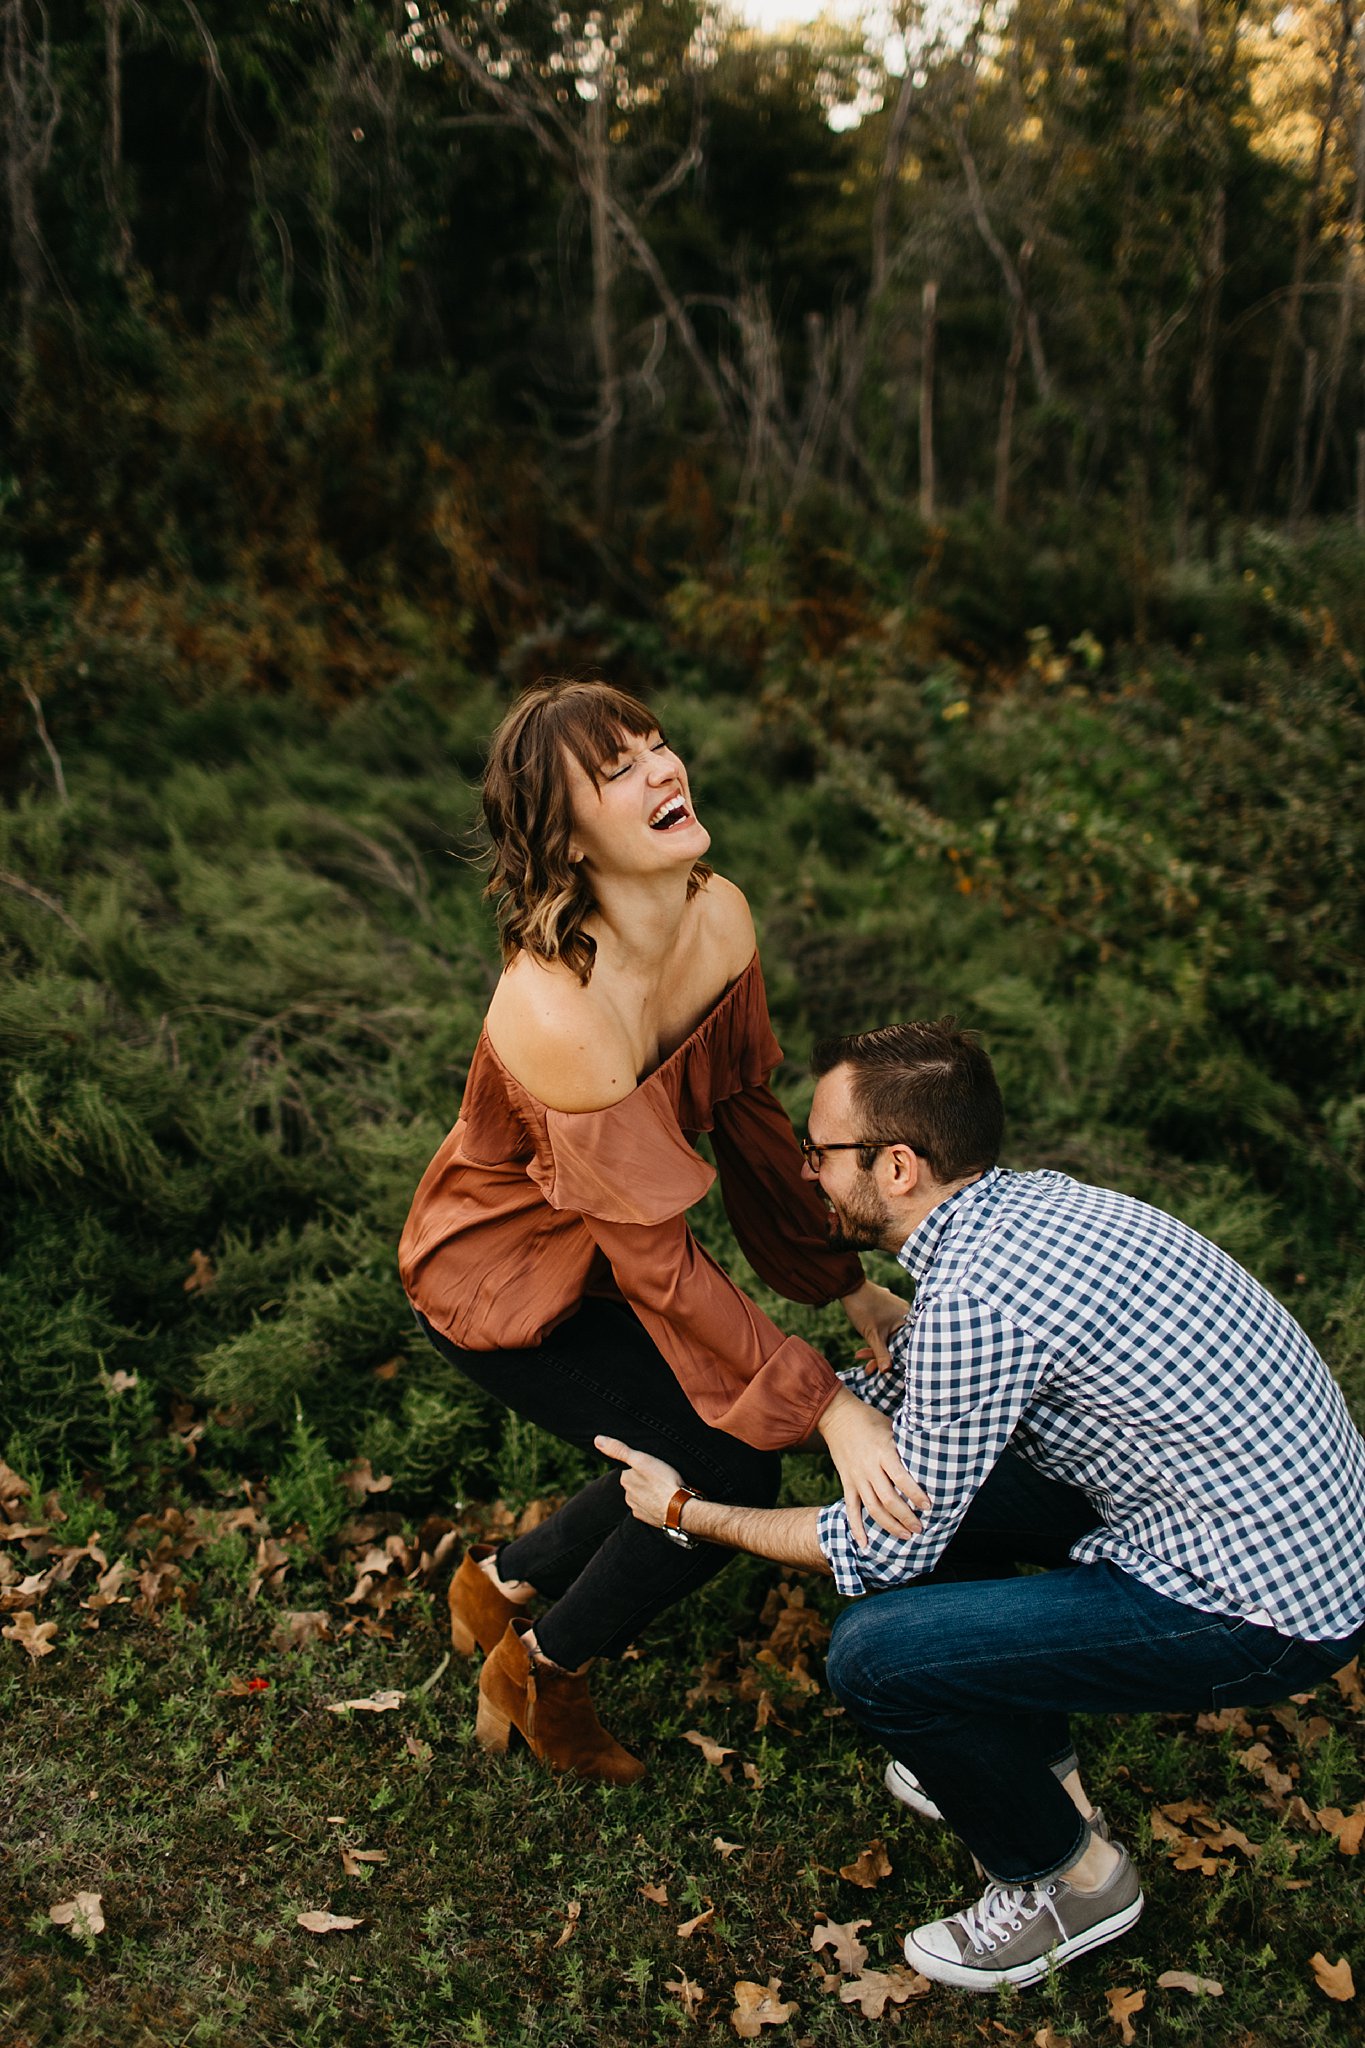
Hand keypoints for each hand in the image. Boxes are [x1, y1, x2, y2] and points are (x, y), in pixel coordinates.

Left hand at [595, 1435, 681, 1528]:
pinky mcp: (650, 1519)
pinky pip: (651, 1508)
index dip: (641, 1465)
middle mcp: (629, 1497)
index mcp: (626, 1481)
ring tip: (665, 1487)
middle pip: (636, 1483)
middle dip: (645, 1480)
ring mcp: (639, 1509)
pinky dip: (657, 1504)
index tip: (652, 1465)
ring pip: (643, 1496)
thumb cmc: (663, 1482)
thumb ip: (619, 1450)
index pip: (629, 1469)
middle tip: (660, 1475)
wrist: (680, 1509)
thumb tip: (598, 1440)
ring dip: (651, 1493)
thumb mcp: (641, 1459)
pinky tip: (666, 1500)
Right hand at [816, 1386, 928, 1550]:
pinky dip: (856, 1527)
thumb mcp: (892, 1427)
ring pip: (872, 1508)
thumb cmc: (870, 1419)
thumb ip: (905, 1447)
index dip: (915, 1494)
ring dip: (889, 1525)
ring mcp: (856, 1477)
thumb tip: (928, 1460)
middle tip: (920, 1528)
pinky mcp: (846, 1482)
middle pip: (888, 1499)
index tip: (928, 1507)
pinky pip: (851, 1508)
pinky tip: (864, 1544)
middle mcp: (869, 1467)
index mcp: (882, 1452)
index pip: (901, 1478)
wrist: (837, 1415)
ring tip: (905, 1536)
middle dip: (906, 1517)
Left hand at [840, 1279, 911, 1372]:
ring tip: (859, 1356)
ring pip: (889, 1336)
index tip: (881, 1372)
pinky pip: (885, 1329)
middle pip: (896, 1342)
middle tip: (867, 1369)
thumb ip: (881, 1354)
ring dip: (875, 1348)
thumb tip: (887, 1371)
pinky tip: (864, 1348)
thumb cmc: (863, 1308)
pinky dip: (876, 1338)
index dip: (894, 1360)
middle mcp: (905, 1314)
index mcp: (907, 1319)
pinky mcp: (886, 1308)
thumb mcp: (872, 1335)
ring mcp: (895, 1310)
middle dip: (880, 1356)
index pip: (905, 1346)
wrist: (848, 1286)